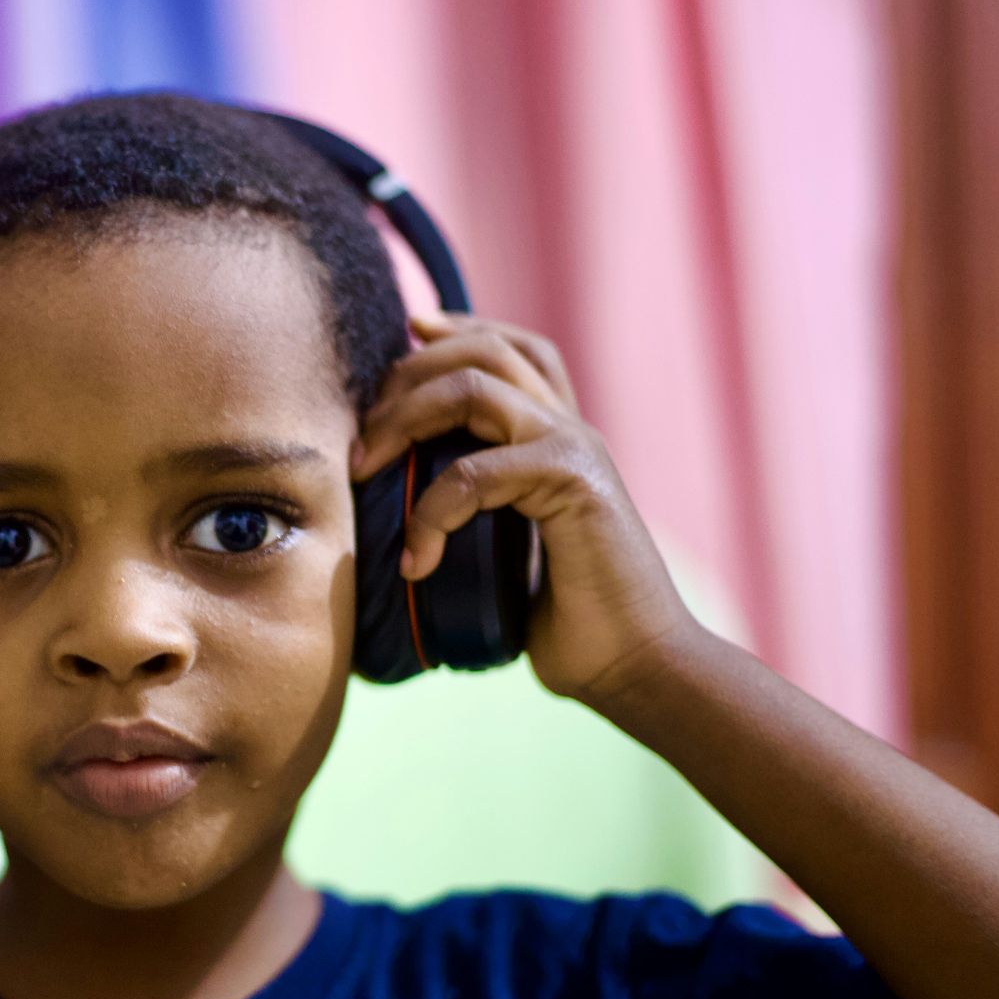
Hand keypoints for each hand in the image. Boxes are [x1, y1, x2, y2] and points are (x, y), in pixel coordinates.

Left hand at [349, 314, 699, 702]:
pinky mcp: (575, 483)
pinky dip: (430, 512)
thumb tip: (398, 534)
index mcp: (558, 436)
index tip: (402, 344)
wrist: (636, 665)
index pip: (510, 348)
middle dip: (408, 376)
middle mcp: (568, 429)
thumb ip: (473, 519)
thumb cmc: (571, 624)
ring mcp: (574, 448)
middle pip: (484, 349)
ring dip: (405, 418)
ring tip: (366, 470)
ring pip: (475, 386)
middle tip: (362, 437)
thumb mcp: (505, 556)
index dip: (454, 333)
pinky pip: (475, 472)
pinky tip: (416, 561)